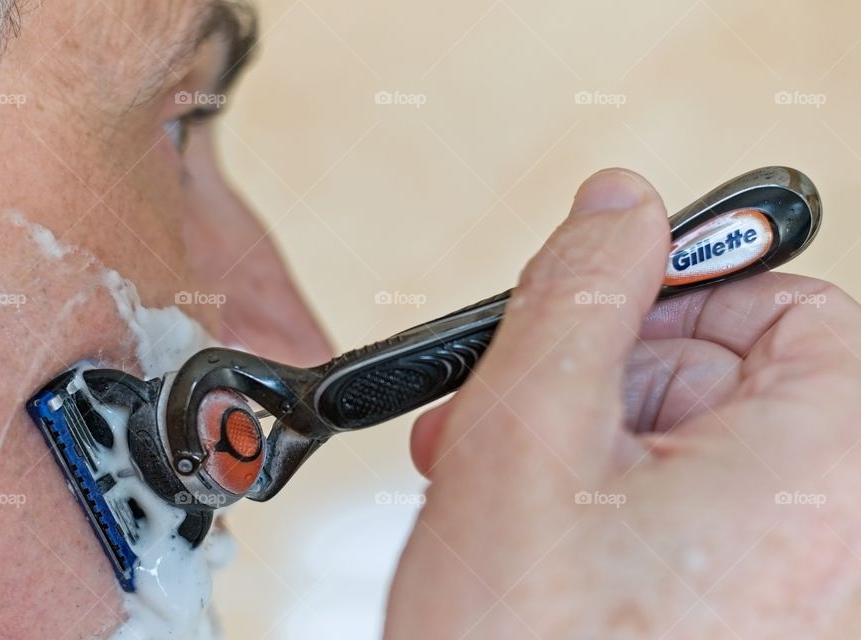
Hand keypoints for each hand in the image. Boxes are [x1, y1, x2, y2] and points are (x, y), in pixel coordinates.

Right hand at [385, 169, 860, 638]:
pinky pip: (685, 518)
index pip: (798, 309)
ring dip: (584, 439)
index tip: (603, 305)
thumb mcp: (529, 435)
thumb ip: (579, 296)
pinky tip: (528, 519)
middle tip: (518, 398)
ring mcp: (795, 589)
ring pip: (692, 451)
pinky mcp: (745, 616)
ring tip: (496, 468)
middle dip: (604, 378)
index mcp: (823, 473)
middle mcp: (834, 537)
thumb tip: (619, 206)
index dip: (683, 293)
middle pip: (731, 381)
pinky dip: (604, 500)